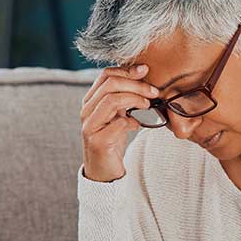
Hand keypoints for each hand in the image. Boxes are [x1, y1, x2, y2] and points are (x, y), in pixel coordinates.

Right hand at [80, 64, 159, 182]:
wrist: (103, 169)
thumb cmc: (112, 139)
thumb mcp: (117, 114)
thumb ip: (123, 96)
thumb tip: (142, 74)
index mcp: (91, 101)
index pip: (106, 75)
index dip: (127, 70)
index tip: (146, 70)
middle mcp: (86, 111)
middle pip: (110, 85)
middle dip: (136, 85)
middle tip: (153, 91)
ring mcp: (90, 126)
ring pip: (111, 101)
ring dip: (134, 99)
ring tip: (147, 104)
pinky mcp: (98, 142)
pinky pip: (118, 124)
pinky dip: (131, 122)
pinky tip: (136, 126)